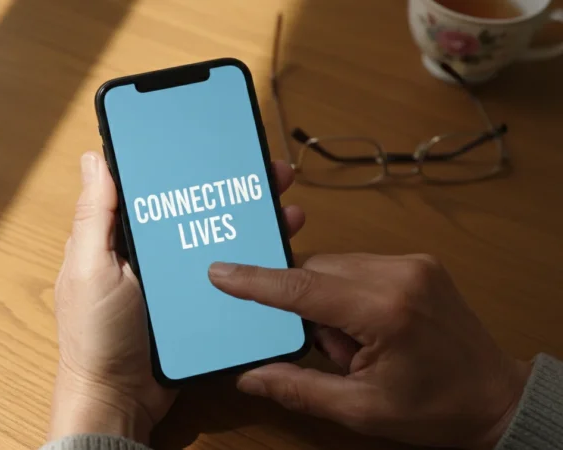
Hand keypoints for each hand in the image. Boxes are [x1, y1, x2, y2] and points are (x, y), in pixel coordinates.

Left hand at [50, 152, 305, 442]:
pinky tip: (275, 247)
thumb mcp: (92, 269)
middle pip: (194, 205)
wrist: (121, 399)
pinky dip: (250, 258)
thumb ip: (96, 216)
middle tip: (267, 172)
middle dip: (229, 186)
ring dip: (248, 218)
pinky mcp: (195, 301)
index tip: (213, 142)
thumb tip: (95, 158)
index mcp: (118, 235)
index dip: (181, 161)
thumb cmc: (97, 336)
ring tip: (283, 205)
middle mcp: (148, 250)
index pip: (152, 185)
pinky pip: (225, 272)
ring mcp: (174, 276)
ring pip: (216, 235)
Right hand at [208, 254, 530, 448]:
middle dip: (306, 308)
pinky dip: (347, 293)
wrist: (496, 398)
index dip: (256, 281)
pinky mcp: (417, 262)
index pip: (302, 288)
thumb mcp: (360, 409)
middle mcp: (398, 274)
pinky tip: (366, 327)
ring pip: (335, 266)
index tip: (220, 272)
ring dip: (327, 301)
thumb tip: (249, 377)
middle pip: (316, 271)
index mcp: (384, 311)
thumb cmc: (434, 408)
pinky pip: (357, 266)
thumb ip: (298, 388)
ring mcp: (411, 263)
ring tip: (356, 345)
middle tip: (331, 351)